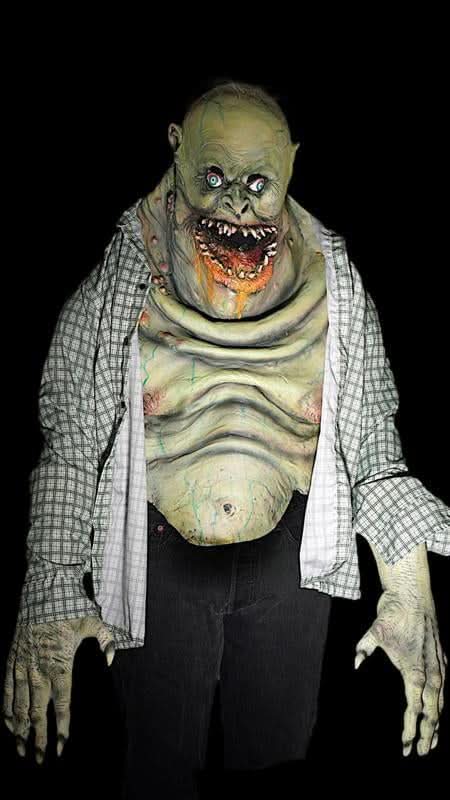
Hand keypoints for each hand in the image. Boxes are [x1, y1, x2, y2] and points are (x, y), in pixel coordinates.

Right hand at [2, 616, 115, 764]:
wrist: (42, 593)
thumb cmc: (70, 608)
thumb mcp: (94, 622)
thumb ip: (107, 641)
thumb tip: (112, 660)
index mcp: (61, 664)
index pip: (62, 704)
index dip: (62, 727)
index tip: (62, 747)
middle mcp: (40, 669)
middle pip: (39, 711)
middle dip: (39, 737)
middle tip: (39, 759)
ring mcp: (24, 666)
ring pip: (20, 705)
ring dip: (20, 729)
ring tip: (21, 749)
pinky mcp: (13, 660)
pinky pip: (8, 689)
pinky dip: (7, 708)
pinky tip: (8, 724)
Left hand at [354, 590, 446, 756]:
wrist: (414, 594)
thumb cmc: (393, 613)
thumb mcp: (374, 631)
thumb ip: (364, 648)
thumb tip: (355, 663)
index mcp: (414, 670)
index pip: (414, 708)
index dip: (410, 729)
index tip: (405, 745)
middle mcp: (430, 671)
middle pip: (433, 711)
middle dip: (427, 734)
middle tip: (420, 753)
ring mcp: (439, 665)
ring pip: (442, 701)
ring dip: (437, 722)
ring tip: (431, 741)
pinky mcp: (441, 658)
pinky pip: (444, 688)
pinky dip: (442, 703)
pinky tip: (438, 711)